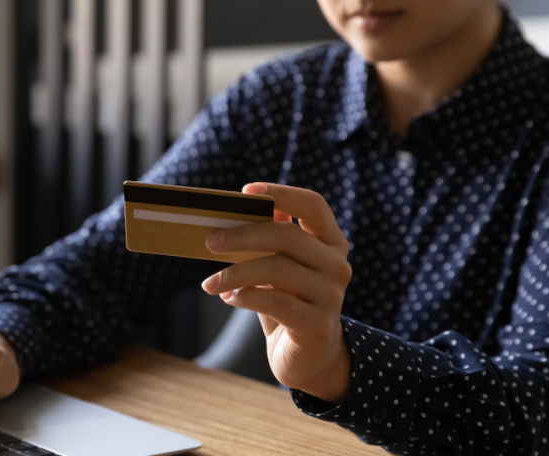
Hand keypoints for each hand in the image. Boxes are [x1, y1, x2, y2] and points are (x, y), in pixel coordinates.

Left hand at [201, 183, 352, 402]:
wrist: (308, 357)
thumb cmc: (288, 302)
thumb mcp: (280, 267)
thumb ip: (270, 239)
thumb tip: (241, 208)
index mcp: (331, 243)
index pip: (313, 205)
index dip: (282, 193)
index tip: (247, 191)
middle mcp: (337, 266)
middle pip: (287, 236)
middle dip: (243, 235)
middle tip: (210, 242)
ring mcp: (331, 297)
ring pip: (276, 270)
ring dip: (235, 273)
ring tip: (211, 284)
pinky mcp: (318, 326)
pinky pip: (275, 302)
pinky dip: (245, 297)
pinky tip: (230, 299)